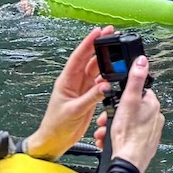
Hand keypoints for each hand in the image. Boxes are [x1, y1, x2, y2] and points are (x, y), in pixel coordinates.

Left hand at [23, 26, 113, 159]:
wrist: (55, 140)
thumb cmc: (56, 126)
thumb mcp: (74, 111)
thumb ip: (91, 98)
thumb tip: (106, 85)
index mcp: (66, 81)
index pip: (78, 57)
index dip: (88, 43)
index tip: (98, 31)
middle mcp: (75, 82)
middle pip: (89, 59)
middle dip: (100, 45)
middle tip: (112, 34)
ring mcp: (82, 88)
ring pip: (96, 69)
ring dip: (107, 60)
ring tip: (118, 50)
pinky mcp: (89, 96)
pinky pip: (101, 82)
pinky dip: (109, 77)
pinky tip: (116, 74)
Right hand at [105, 55, 163, 172]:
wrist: (128, 164)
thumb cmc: (128, 135)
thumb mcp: (128, 101)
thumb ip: (135, 79)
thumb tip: (142, 61)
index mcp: (153, 105)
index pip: (137, 92)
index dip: (121, 96)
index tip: (112, 103)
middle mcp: (155, 118)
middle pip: (130, 109)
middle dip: (114, 114)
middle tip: (104, 121)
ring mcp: (149, 132)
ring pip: (127, 124)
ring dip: (113, 127)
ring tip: (104, 133)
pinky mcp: (143, 144)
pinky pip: (128, 136)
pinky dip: (117, 137)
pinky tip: (109, 142)